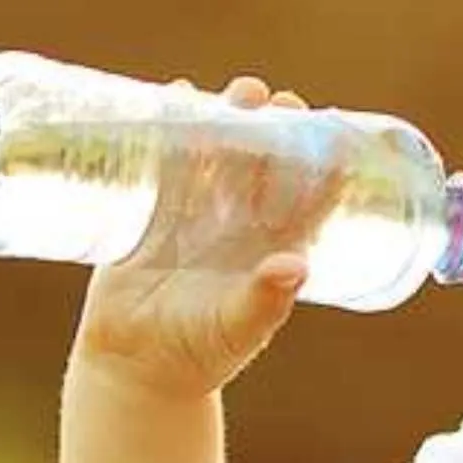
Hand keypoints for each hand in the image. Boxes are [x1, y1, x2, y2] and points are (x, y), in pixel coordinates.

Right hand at [71, 75, 312, 400]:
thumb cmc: (200, 353)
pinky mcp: (153, 209)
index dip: (321, 158)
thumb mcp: (237, 327)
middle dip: (271, 125)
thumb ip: (265, 301)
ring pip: (217, 150)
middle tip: (271, 100)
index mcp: (273, 244)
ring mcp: (196, 211)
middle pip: (262, 159)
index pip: (307, 193)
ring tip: (233, 93)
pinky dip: (170, 126)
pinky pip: (165, 158)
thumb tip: (295, 266)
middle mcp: (240, 221)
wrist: (135, 368)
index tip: (327, 127)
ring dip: (225, 116)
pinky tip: (174, 96)